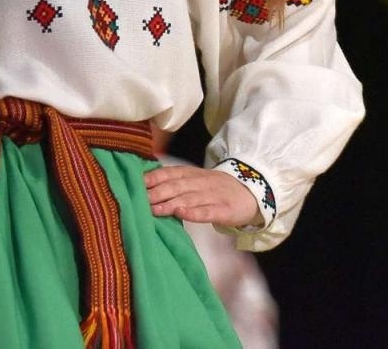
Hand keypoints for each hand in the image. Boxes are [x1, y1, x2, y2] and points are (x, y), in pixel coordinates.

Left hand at [143, 164, 259, 227]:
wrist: (252, 192)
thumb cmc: (217, 189)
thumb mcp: (197, 181)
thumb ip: (175, 183)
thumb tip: (145, 186)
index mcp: (193, 174)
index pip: (170, 173)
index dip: (153, 178)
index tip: (135, 183)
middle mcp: (202, 182)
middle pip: (177, 186)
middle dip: (157, 192)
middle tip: (138, 200)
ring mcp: (214, 195)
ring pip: (189, 198)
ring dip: (170, 203)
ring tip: (154, 210)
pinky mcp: (225, 209)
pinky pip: (208, 211)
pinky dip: (194, 212)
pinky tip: (181, 214)